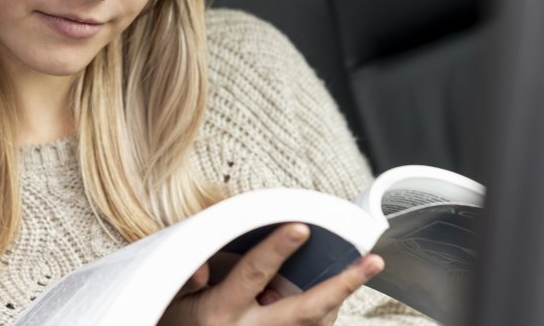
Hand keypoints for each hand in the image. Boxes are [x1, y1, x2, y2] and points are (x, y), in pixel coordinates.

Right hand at [158, 223, 383, 324]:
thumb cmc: (176, 322)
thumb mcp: (172, 297)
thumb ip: (188, 276)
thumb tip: (204, 270)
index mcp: (219, 314)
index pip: (252, 275)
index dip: (276, 250)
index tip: (300, 227)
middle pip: (304, 311)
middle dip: (341, 285)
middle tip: (371, 261)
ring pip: (315, 325)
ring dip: (340, 297)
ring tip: (362, 268)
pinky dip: (326, 313)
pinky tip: (335, 292)